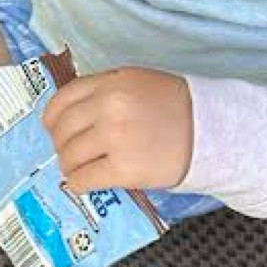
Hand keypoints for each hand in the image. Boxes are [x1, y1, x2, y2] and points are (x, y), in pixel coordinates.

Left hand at [44, 67, 193, 191]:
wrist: (213, 131)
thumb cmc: (177, 107)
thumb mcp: (139, 82)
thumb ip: (104, 91)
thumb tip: (69, 114)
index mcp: (112, 82)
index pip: (62, 100)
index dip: (52, 119)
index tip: (53, 130)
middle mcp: (110, 107)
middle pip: (62, 130)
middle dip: (61, 145)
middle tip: (68, 154)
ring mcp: (116, 138)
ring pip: (69, 156)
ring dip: (69, 166)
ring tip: (78, 169)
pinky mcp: (125, 168)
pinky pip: (84, 179)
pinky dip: (78, 184)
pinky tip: (83, 184)